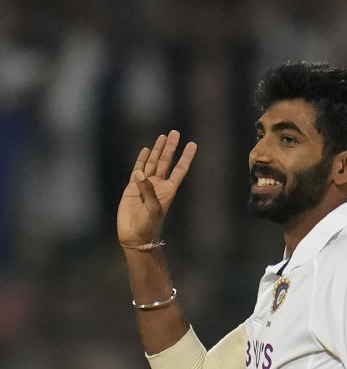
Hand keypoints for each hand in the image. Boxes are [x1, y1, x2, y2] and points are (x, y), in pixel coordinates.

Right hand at [117, 130, 196, 247]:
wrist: (135, 236)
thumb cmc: (148, 225)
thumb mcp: (153, 209)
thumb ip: (148, 190)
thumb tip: (140, 172)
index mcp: (168, 190)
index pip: (179, 170)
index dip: (186, 157)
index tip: (193, 144)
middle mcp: (158, 185)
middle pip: (166, 162)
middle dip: (171, 148)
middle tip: (175, 132)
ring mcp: (145, 185)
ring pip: (153, 163)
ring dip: (158, 150)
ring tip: (163, 136)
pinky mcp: (132, 187)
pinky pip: (138, 169)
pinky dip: (142, 159)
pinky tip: (147, 150)